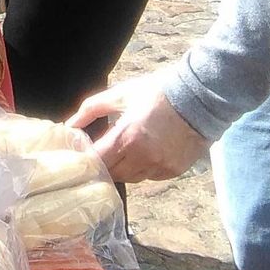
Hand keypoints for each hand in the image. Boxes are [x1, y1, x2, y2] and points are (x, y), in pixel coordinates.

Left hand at [67, 74, 209, 182]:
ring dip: (123, 168)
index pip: (97, 161)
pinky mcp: (174, 171)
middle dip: (104, 164)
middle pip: (112, 174)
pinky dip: (143, 169)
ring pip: (131, 178)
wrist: (200, 96)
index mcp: (126, 137)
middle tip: (103, 151)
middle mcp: (142, 157)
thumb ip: (91, 109)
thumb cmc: (157, 92)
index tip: (82, 153)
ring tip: (124, 151)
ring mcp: (160, 166)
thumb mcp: (121, 94)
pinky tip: (145, 153)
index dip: (87, 159)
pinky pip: (150, 177)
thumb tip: (70, 124)